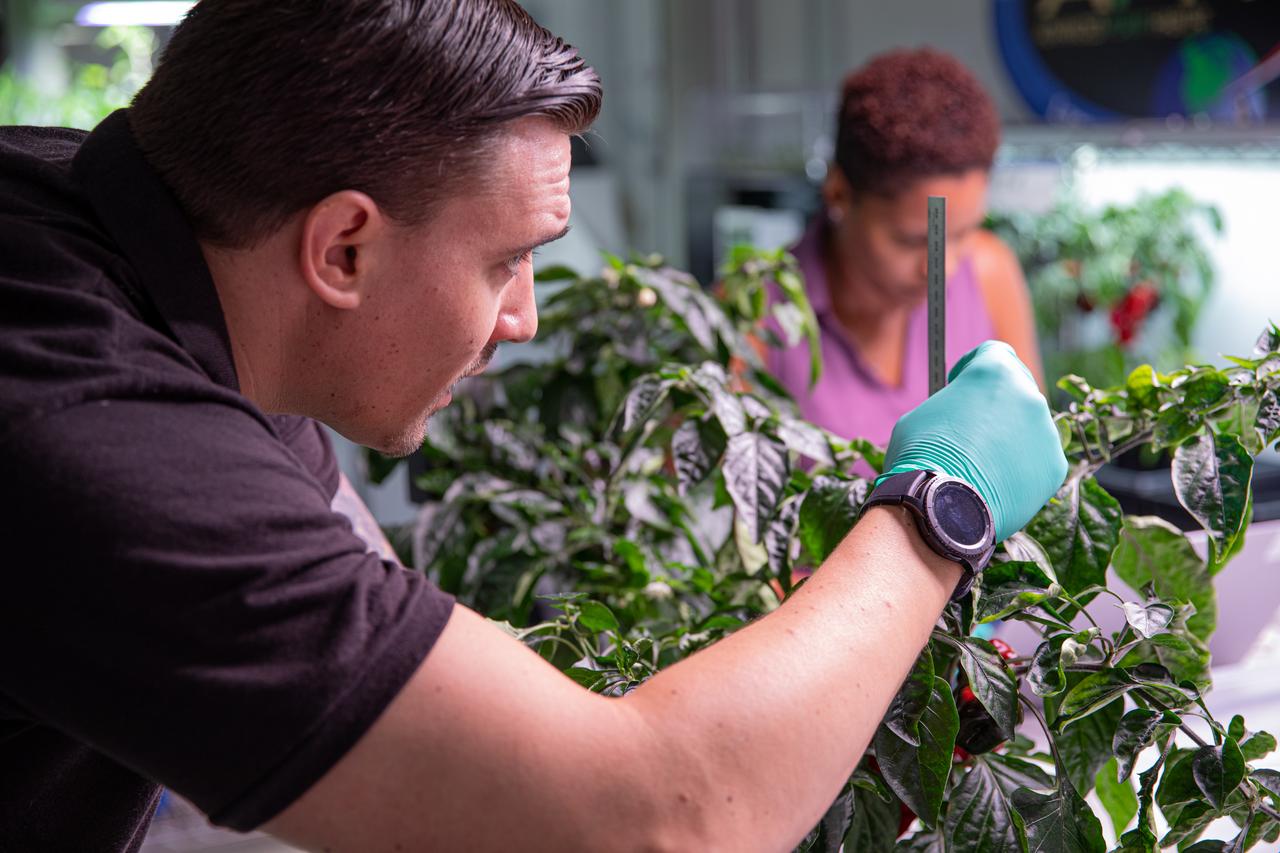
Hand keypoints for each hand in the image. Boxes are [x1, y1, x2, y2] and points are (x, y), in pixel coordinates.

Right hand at [881, 341, 1066, 541]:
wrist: (942, 508)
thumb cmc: (922, 457)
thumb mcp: (923, 414)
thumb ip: (951, 402)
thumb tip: (959, 411)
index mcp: (994, 372)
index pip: (995, 353)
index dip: (975, 366)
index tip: (963, 383)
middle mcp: (1028, 394)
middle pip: (1016, 388)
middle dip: (997, 401)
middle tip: (973, 425)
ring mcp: (1046, 431)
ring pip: (1029, 425)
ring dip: (1010, 435)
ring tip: (981, 462)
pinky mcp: (1055, 466)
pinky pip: (1037, 457)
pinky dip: (1021, 465)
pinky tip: (996, 480)